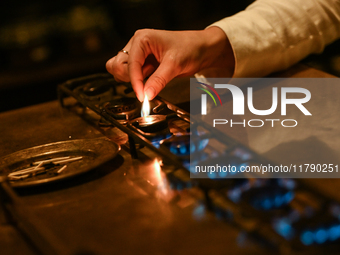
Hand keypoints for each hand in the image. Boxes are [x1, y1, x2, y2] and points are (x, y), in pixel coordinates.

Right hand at [106, 27, 234, 100]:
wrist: (202, 49)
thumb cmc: (190, 48)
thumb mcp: (174, 65)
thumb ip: (158, 80)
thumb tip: (146, 95)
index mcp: (142, 39)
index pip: (130, 64)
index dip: (135, 82)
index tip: (142, 96)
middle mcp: (137, 45)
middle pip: (119, 66)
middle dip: (131, 78)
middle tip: (148, 82)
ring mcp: (139, 54)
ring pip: (121, 70)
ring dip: (133, 79)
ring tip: (152, 77)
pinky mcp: (143, 63)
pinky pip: (131, 74)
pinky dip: (138, 81)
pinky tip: (152, 78)